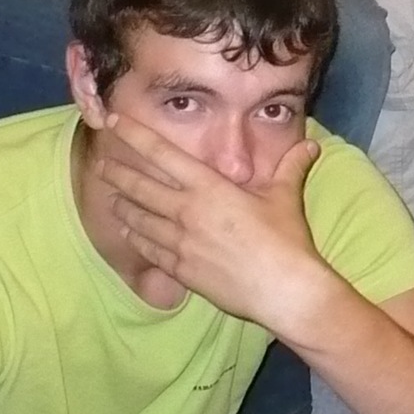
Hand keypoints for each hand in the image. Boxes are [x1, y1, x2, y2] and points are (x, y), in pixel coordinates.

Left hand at [93, 115, 338, 338]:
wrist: (283, 289)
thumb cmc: (286, 239)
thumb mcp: (286, 196)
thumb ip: (291, 166)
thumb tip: (310, 145)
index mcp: (209, 187)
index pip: (163, 154)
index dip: (136, 136)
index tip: (116, 123)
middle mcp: (187, 212)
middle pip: (140, 187)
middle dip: (118, 173)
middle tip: (102, 164)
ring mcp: (180, 244)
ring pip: (139, 220)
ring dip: (123, 207)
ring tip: (112, 198)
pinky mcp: (181, 270)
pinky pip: (149, 251)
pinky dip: (136, 239)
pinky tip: (129, 234)